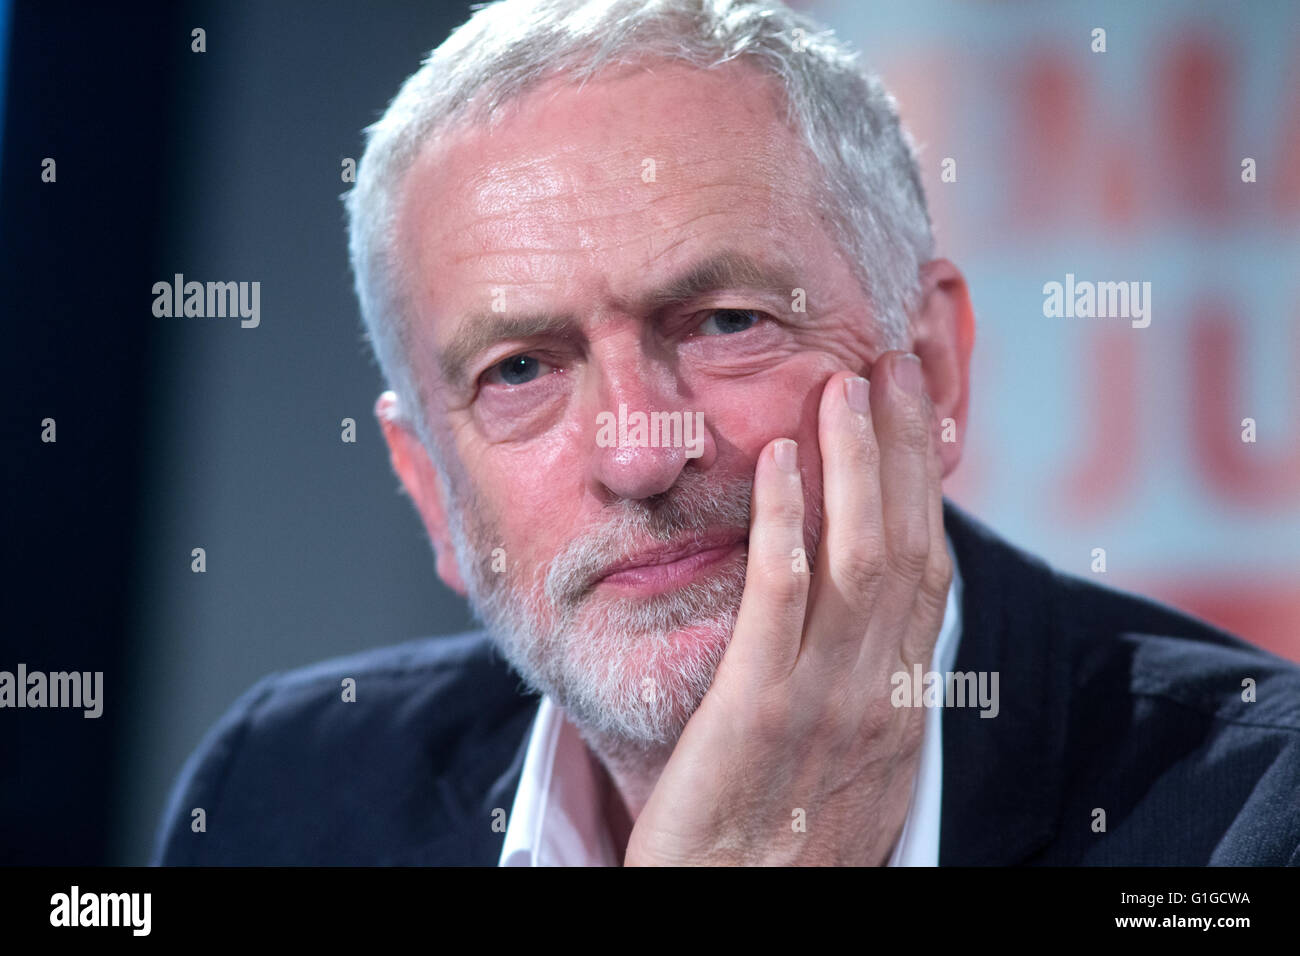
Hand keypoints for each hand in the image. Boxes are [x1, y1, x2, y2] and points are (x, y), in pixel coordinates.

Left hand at [623, 351, 951, 865]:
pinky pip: (778, 601)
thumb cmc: (783, 841)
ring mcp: (823, 702)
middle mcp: (878, 691)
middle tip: (894, 361)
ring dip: (853, 464)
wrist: (740, 913)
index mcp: (900, 698)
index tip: (917, 409)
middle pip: (905, 543)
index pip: (926, 565)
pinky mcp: (755, 713)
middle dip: (902, 447)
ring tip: (843, 386)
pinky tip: (778, 463)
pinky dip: (784, 525)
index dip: (924, 481)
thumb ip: (858, 681)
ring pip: (856, 558)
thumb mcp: (849, 760)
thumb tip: (855, 613)